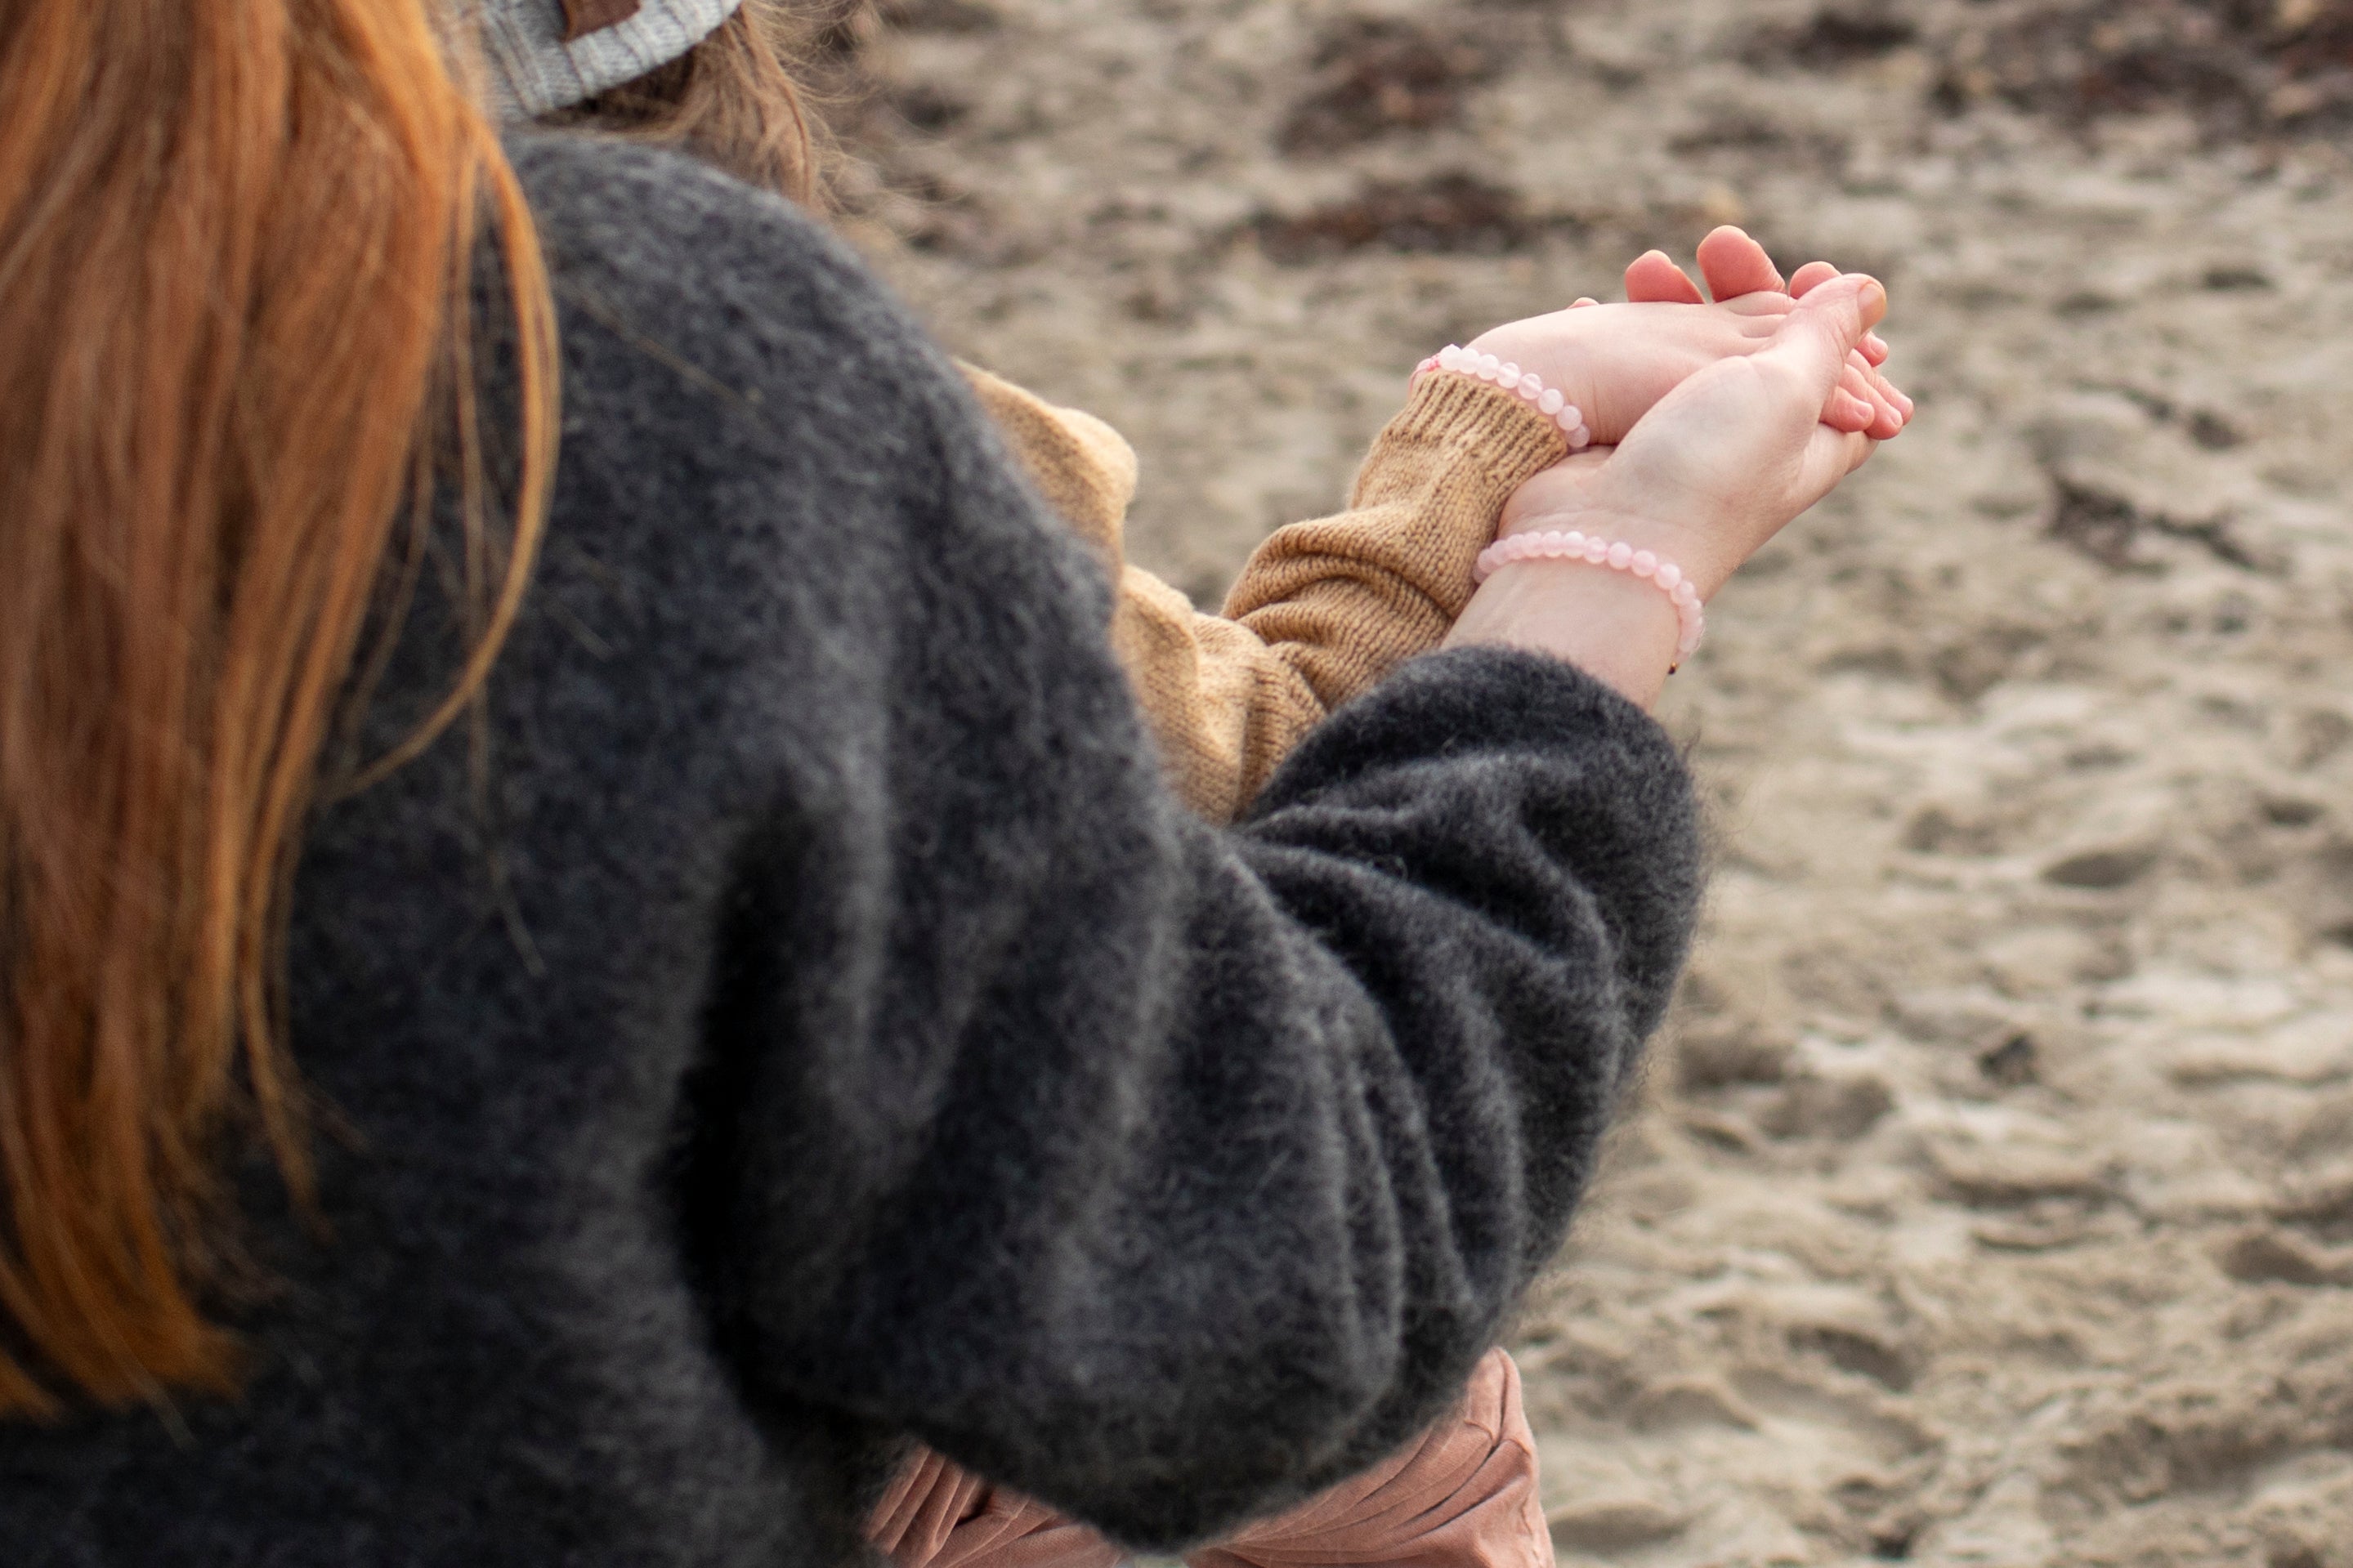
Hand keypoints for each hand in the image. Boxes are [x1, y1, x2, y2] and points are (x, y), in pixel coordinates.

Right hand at [1460, 229, 1909, 444]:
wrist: (1604, 538)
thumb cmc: (1708, 470)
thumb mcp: (1789, 388)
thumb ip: (1826, 333)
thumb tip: (1869, 290)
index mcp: (1814, 441)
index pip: (1850, 370)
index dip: (1835, 315)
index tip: (1807, 269)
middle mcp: (1756, 444)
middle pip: (1767, 347)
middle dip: (1745, 288)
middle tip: (1716, 245)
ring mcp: (1689, 444)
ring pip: (1693, 351)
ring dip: (1671, 302)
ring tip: (1642, 272)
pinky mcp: (1631, 444)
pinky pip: (1636, 374)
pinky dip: (1624, 333)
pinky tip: (1596, 307)